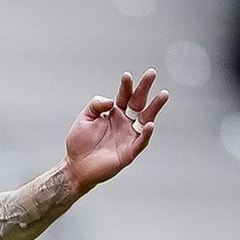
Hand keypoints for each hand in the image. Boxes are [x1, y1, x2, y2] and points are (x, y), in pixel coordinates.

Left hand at [62, 68, 168, 191]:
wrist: (75, 166)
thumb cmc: (79, 143)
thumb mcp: (84, 118)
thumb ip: (95, 105)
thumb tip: (111, 101)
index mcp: (114, 114)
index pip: (124, 96)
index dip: (126, 86)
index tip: (127, 76)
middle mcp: (124, 123)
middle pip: (138, 103)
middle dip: (145, 88)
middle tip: (151, 73)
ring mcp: (128, 137)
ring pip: (146, 120)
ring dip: (155, 107)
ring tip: (163, 94)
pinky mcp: (129, 152)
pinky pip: (141, 142)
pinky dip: (146, 134)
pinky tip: (150, 124)